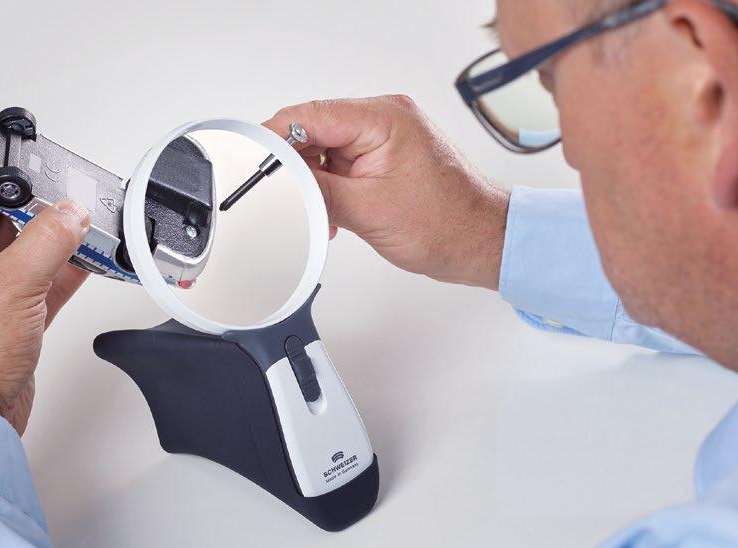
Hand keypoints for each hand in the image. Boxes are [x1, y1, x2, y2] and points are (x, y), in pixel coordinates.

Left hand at [0, 179, 90, 433]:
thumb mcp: (11, 284)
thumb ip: (46, 242)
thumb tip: (70, 213)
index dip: (4, 173)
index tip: (38, 162)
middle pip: (6, 222)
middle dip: (42, 208)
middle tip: (74, 196)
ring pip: (30, 255)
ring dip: (60, 242)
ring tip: (89, 227)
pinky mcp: (14, 323)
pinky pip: (45, 286)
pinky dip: (68, 274)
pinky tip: (90, 263)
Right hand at [263, 95, 509, 288]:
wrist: (482, 242)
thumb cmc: (449, 225)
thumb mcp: (368, 211)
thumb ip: (316, 191)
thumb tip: (281, 183)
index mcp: (384, 118)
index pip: (309, 115)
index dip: (275, 139)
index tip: (255, 164)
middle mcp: (386, 118)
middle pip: (314, 131)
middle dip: (298, 169)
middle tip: (292, 201)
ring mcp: (387, 137)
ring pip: (327, 151)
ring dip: (315, 184)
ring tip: (324, 215)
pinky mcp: (387, 156)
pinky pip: (344, 164)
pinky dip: (332, 188)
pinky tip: (334, 213)